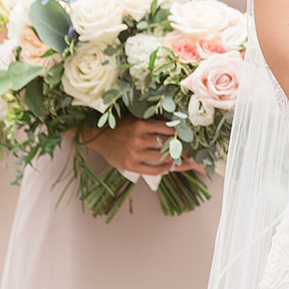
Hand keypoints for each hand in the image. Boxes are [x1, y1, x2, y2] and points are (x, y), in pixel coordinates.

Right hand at [80, 117, 203, 176]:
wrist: (99, 138)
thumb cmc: (120, 127)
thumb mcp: (135, 117)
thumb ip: (152, 120)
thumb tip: (173, 121)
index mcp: (141, 124)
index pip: (168, 128)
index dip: (179, 133)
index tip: (186, 135)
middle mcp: (139, 139)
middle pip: (168, 144)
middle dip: (180, 147)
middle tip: (188, 149)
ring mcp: (135, 153)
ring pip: (162, 157)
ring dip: (173, 158)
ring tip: (180, 158)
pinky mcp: (131, 165)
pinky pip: (153, 170)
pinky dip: (163, 169)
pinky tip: (168, 166)